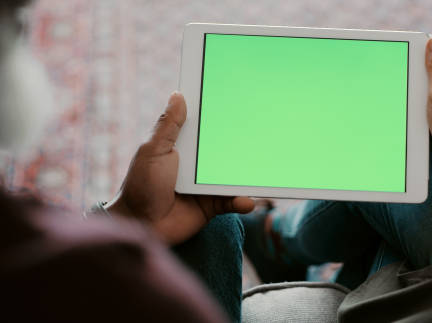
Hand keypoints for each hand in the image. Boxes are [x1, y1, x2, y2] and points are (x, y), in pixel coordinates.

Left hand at [106, 92, 254, 244]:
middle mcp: (197, 164)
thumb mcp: (153, 151)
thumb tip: (178, 94)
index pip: (204, 127)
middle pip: (225, 150)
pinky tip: (246, 200)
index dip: (219, 115)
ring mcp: (206, 184)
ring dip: (247, 174)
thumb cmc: (140, 186)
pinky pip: (232, 201)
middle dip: (243, 143)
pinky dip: (241, 201)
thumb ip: (168, 126)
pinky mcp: (213, 205)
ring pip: (233, 175)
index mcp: (183, 146)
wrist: (141, 226)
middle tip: (261, 135)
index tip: (239, 101)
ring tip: (260, 172)